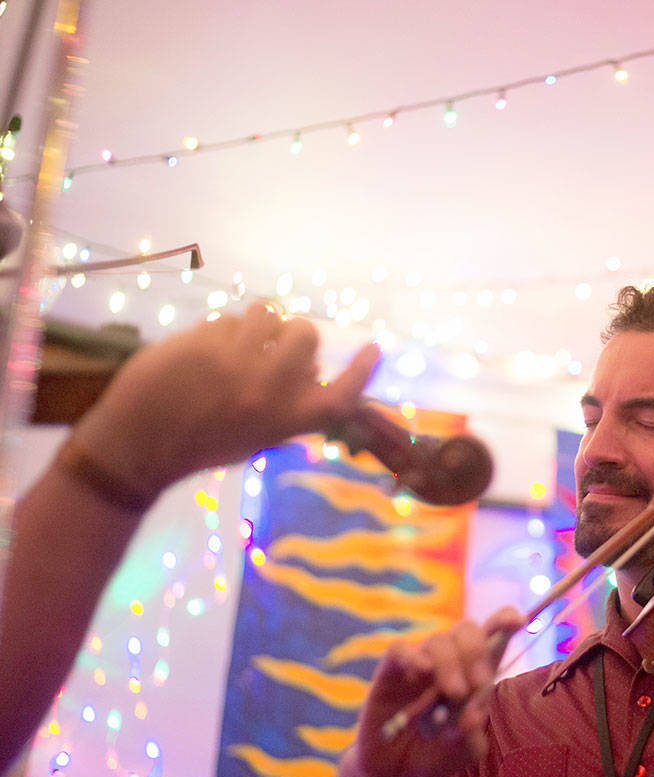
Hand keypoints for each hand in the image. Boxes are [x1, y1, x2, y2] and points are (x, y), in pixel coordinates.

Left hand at [71, 303, 378, 495]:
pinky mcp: (205, 341)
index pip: (343, 392)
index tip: (374, 348)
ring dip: (256, 324)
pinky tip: (202, 352)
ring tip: (237, 342)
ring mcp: (238, 360)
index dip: (363, 369)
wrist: (140, 446)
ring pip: (266, 313)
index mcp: (288, 418)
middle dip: (294, 333)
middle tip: (277, 343)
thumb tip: (310, 370)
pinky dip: (219, 331)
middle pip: (306, 334)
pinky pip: (226, 319)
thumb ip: (289, 405)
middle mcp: (271, 387)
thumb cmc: (203, 446)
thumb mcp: (259, 437)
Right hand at [350, 608, 524, 776]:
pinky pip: (400, 650)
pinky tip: (421, 672)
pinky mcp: (391, 672)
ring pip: (438, 641)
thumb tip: (473, 717)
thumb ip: (471, 737)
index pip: (494, 635)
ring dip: (449, 664)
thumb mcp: (461, 754)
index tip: (519, 621)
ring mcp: (420, 664)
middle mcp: (450, 661)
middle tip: (476, 685)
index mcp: (476, 674)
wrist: (396, 772)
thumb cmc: (437, 755)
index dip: (506, 620)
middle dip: (476, 652)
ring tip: (452, 694)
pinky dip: (412, 657)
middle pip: (468, 631)